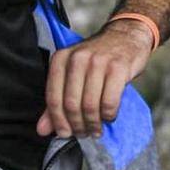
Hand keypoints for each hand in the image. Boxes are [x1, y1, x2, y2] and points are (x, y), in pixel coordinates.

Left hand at [36, 20, 154, 137]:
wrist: (126, 35)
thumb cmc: (99, 58)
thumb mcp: (74, 74)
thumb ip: (58, 100)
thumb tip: (43, 129)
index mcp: (61, 59)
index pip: (53, 97)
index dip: (58, 121)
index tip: (64, 133)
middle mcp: (77, 58)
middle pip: (71, 104)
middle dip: (77, 125)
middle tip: (83, 133)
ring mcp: (98, 62)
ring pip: (90, 105)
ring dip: (93, 124)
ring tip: (96, 129)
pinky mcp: (118, 67)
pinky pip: (109, 101)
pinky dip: (109, 115)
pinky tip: (109, 116)